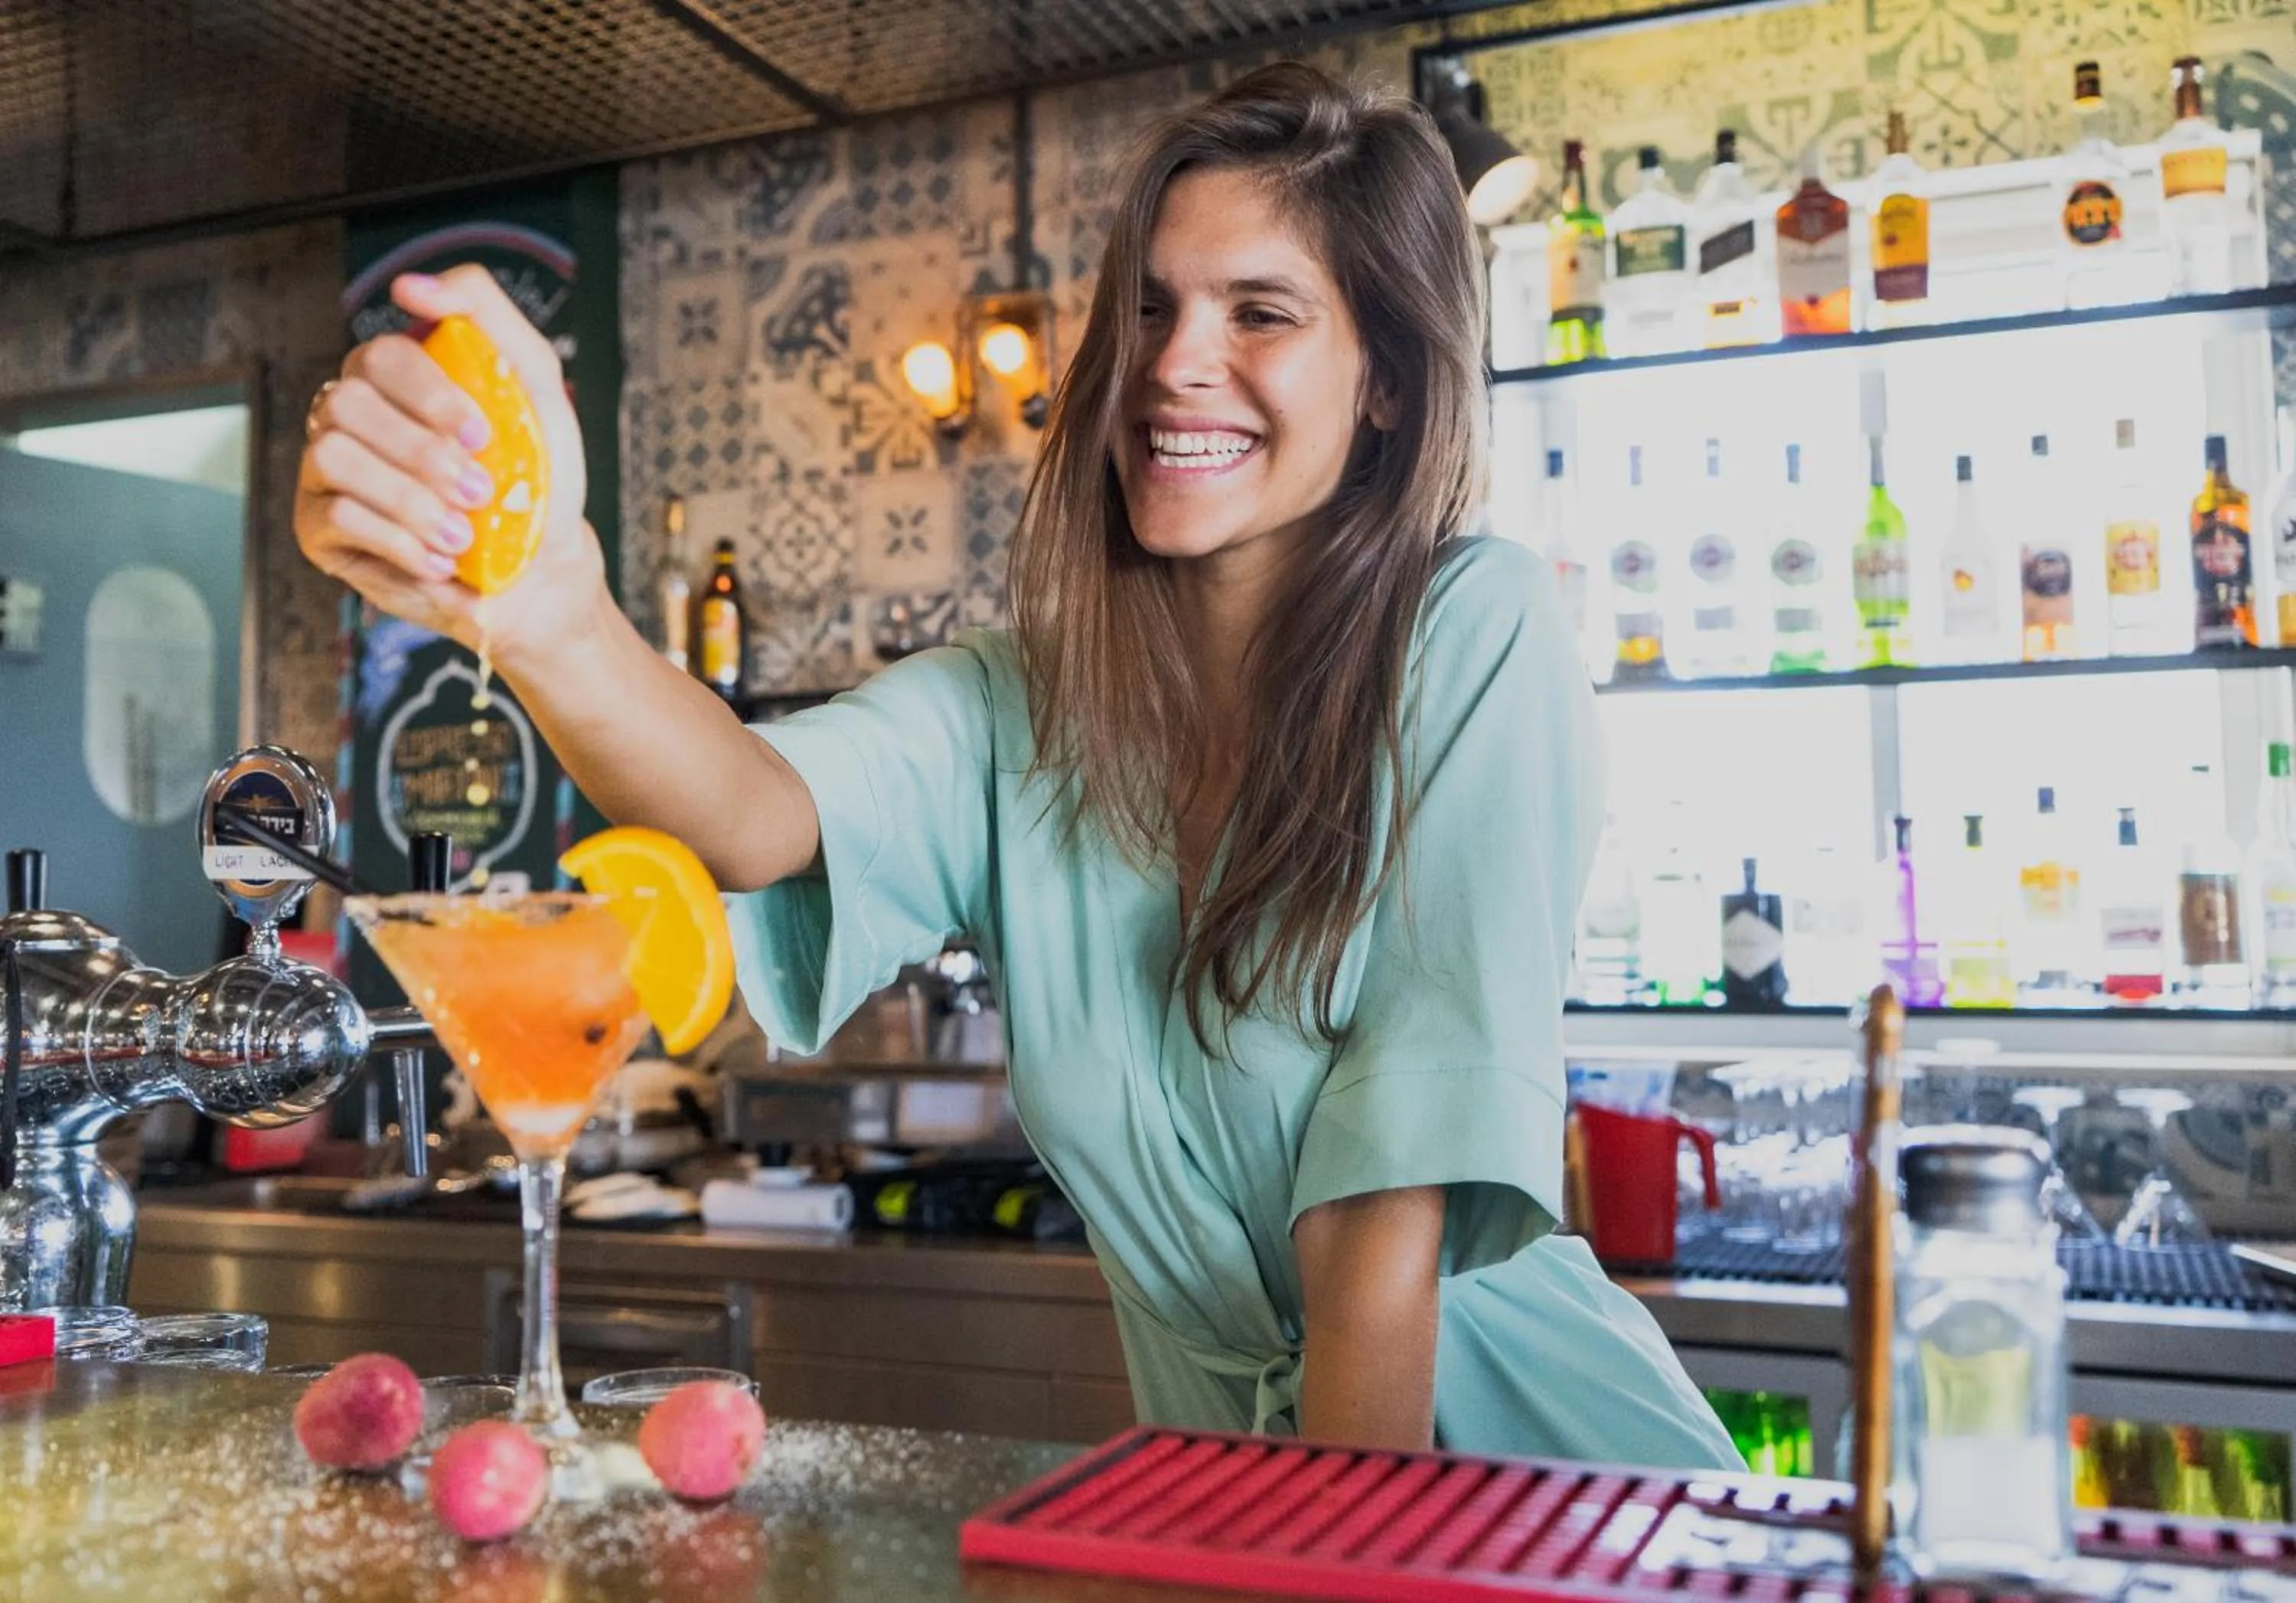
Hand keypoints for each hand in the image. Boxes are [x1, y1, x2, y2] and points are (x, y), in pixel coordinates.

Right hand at [294, 265, 604, 671]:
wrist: (539, 568)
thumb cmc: (536, 476)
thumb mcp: (533, 384)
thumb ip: (484, 317)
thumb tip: (409, 285)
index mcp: (392, 378)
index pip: (381, 357)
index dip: (429, 395)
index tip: (483, 435)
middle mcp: (347, 416)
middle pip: (346, 405)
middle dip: (421, 453)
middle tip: (479, 492)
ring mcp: (325, 473)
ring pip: (334, 459)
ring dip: (411, 500)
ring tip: (463, 533)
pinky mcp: (319, 530)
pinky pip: (339, 519)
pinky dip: (402, 544)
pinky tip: (443, 561)